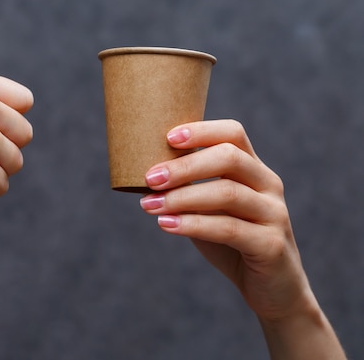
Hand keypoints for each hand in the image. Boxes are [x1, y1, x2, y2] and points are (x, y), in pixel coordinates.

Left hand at [139, 120, 310, 320]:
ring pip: (227, 193)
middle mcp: (268, 185)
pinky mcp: (271, 245)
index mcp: (254, 169)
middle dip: (184, 166)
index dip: (201, 130)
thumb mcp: (211, 209)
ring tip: (149, 205)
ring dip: (182, 197)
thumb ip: (190, 189)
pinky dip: (193, 224)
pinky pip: (229, 229)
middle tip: (150, 178)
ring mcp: (274, 213)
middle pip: (229, 157)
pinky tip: (167, 225)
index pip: (233, 133)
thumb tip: (145, 174)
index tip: (167, 137)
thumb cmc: (233, 242)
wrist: (273, 289)